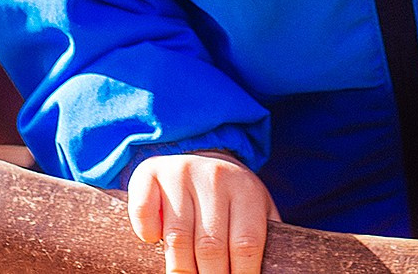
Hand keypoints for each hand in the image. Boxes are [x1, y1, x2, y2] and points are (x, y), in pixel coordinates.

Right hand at [128, 150, 279, 273]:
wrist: (202, 155)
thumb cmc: (232, 198)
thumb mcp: (257, 210)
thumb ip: (266, 239)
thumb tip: (274, 271)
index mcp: (246, 190)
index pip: (246, 244)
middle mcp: (214, 177)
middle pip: (211, 246)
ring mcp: (181, 173)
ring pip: (177, 238)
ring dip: (179, 269)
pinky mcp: (150, 173)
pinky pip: (143, 211)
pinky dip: (147, 232)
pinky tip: (154, 241)